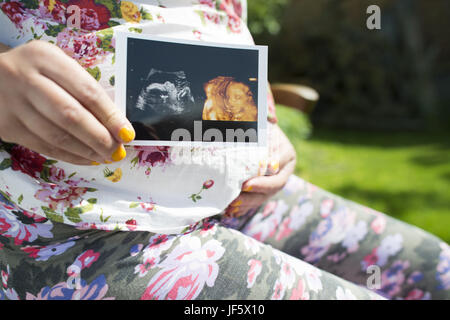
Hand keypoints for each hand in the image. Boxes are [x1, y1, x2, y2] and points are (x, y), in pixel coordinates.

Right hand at [0, 40, 134, 164]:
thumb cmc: (37, 72)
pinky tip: (87, 158)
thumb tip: (116, 123)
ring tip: (106, 156)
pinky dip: (70, 156)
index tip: (127, 133)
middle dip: (100, 138)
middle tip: (117, 151)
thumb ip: (84, 89)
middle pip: (70, 116)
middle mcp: (24, 78)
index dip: (110, 116)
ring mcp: (12, 104)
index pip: (86, 91)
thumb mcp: (59, 67)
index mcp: (44, 57)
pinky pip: (44, 147)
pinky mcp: (6, 126)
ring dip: (87, 151)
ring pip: (56, 136)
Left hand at [225, 124, 296, 217]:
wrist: (256, 130)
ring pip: (264, 197)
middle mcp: (283, 170)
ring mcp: (274, 181)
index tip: (247, 184)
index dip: (264, 181)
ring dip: (248, 203)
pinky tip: (231, 210)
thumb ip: (263, 126)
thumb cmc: (257, 125)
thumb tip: (265, 129)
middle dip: (255, 194)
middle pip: (273, 187)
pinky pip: (255, 200)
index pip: (278, 171)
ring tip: (232, 205)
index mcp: (286, 154)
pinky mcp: (263, 188)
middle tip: (237, 196)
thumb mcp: (262, 124)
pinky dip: (243, 206)